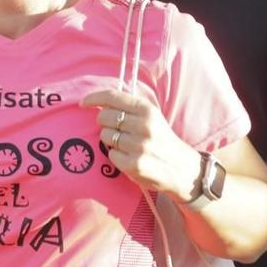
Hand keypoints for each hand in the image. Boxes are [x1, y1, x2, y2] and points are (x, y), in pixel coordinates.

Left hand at [82, 86, 198, 199]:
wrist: (183, 169)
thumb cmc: (162, 141)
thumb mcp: (152, 118)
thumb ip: (129, 109)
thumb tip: (100, 102)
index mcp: (148, 110)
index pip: (112, 97)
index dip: (94, 98)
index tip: (83, 103)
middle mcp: (143, 125)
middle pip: (103, 117)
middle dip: (105, 124)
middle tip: (118, 131)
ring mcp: (138, 145)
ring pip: (105, 136)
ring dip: (111, 141)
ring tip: (128, 145)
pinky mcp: (133, 164)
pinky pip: (111, 154)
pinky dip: (116, 156)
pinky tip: (130, 157)